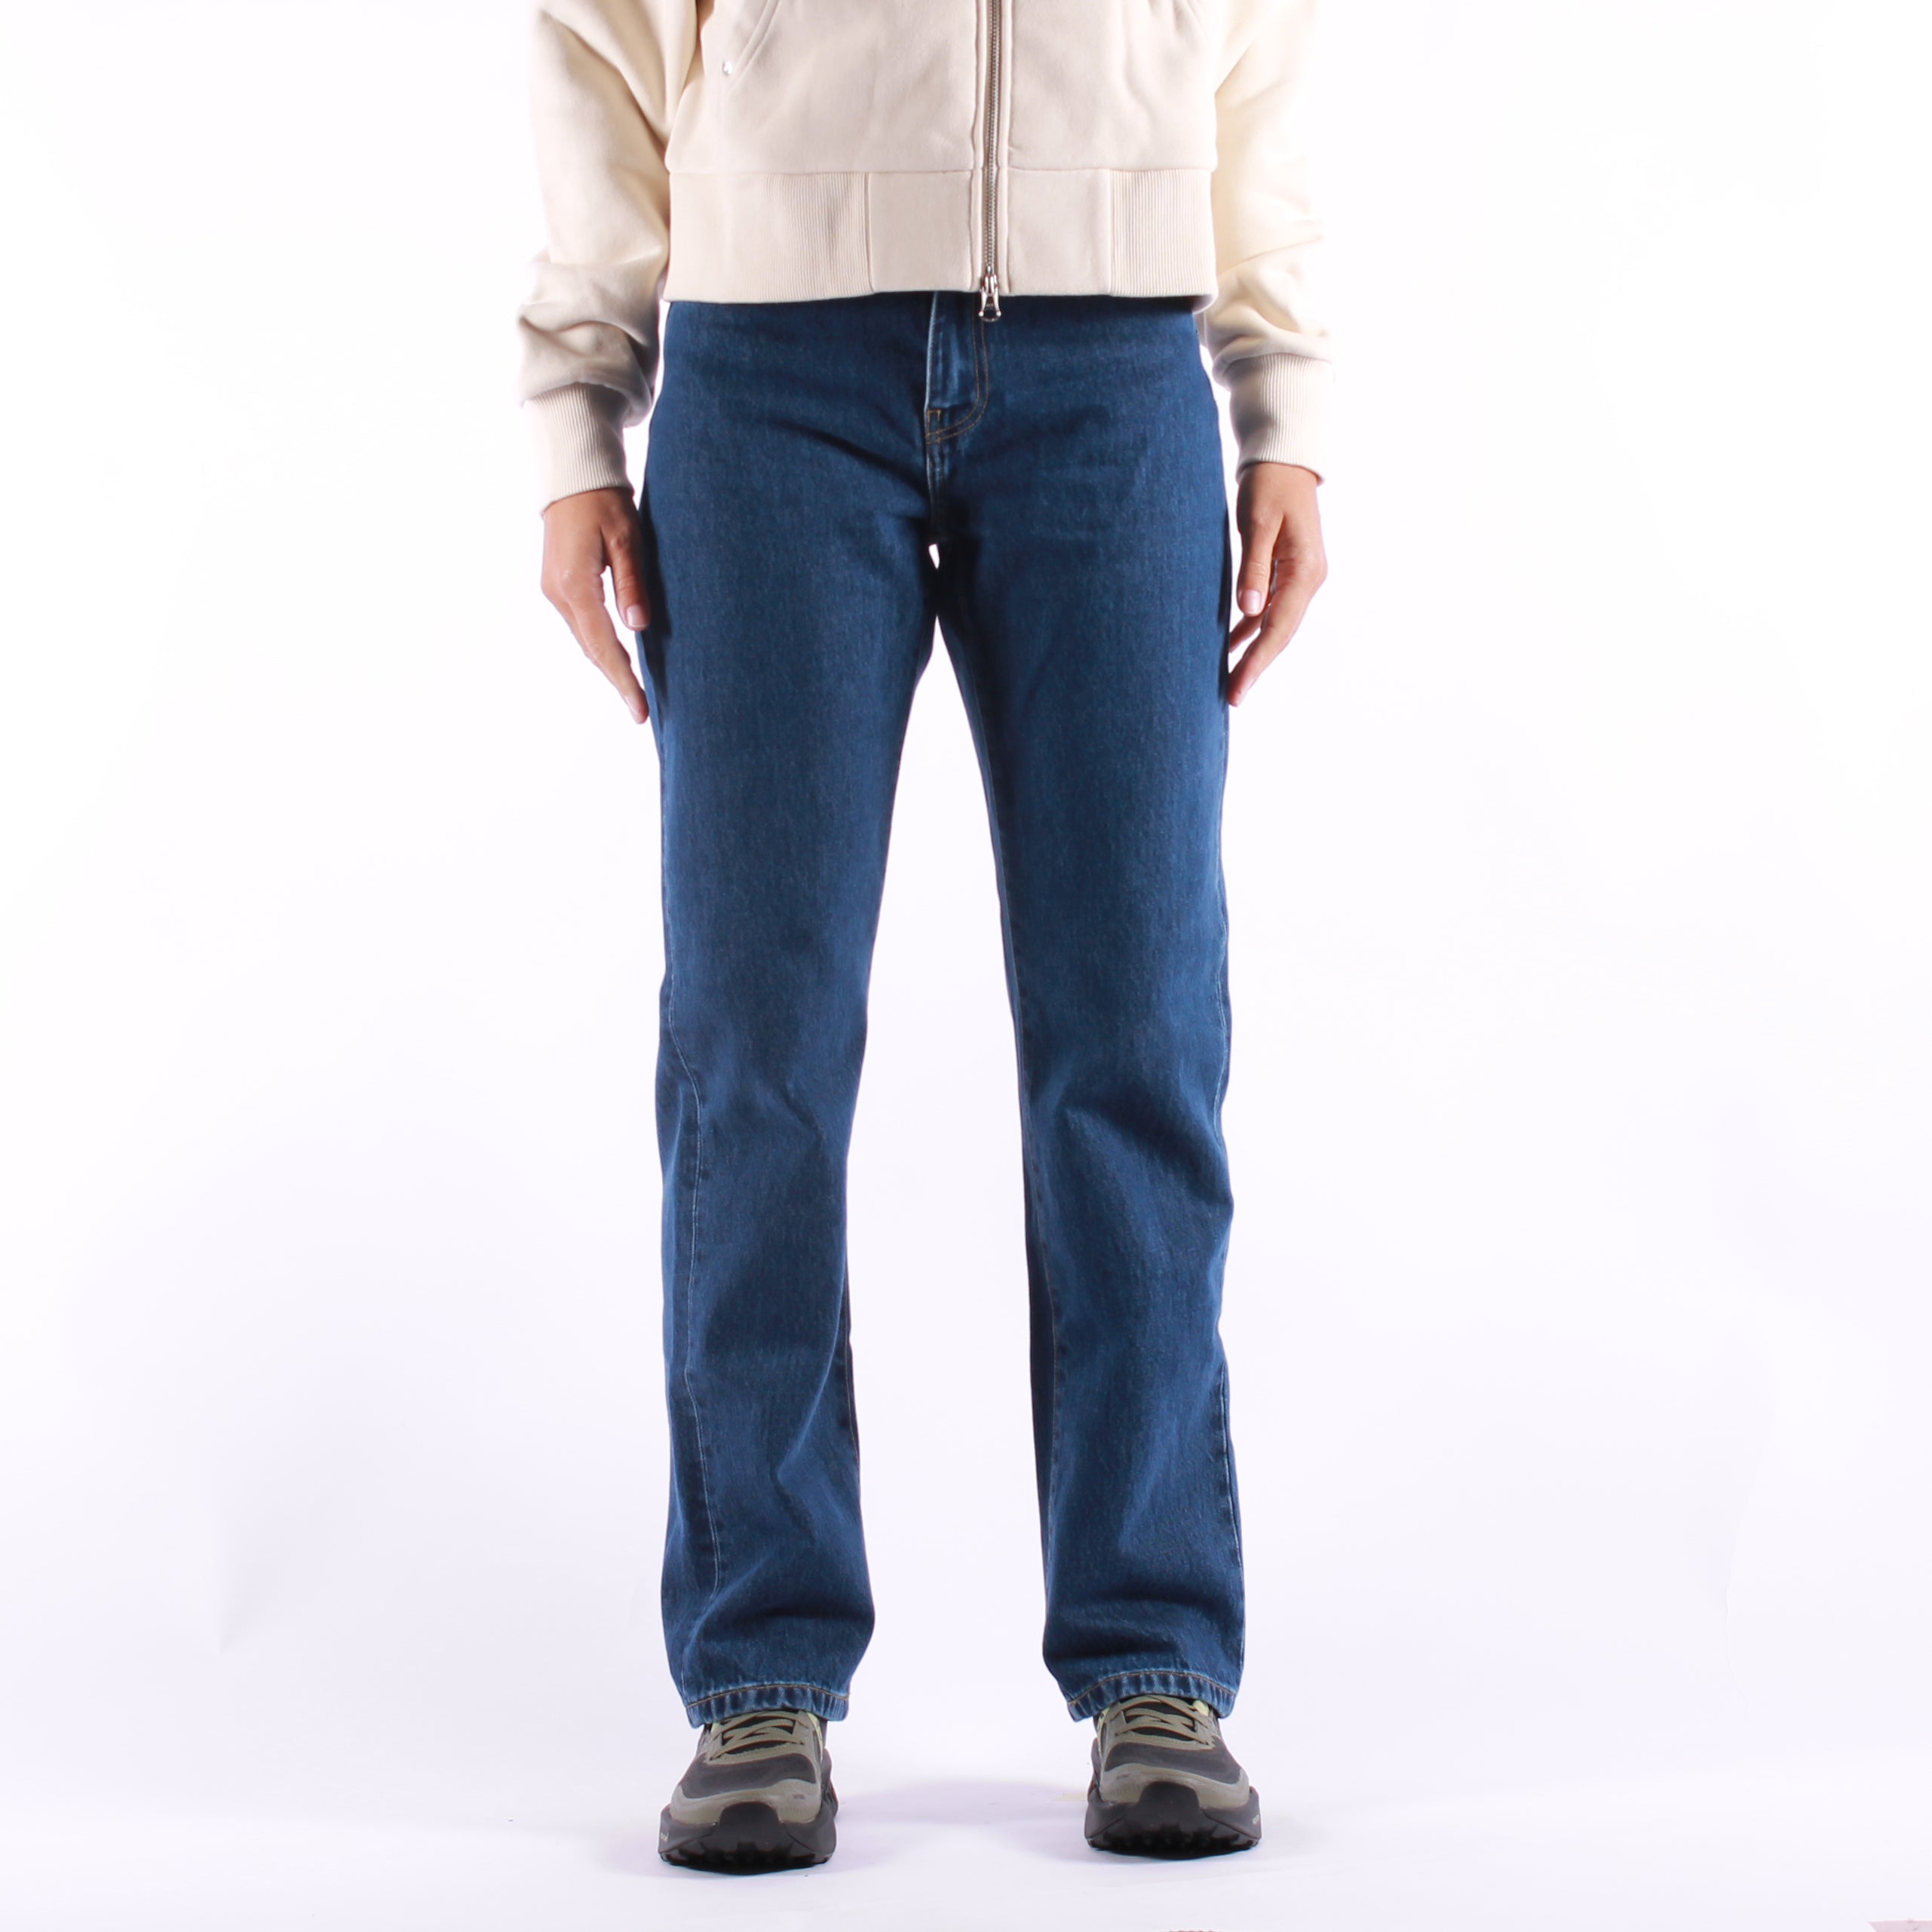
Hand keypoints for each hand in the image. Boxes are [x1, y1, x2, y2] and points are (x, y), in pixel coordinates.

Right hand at [540, 486, 651, 722]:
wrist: (571, 479)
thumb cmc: (604, 502)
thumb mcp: (627, 538)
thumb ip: (632, 583)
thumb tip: (638, 627)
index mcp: (575, 583)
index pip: (602, 643)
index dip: (622, 678)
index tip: (639, 708)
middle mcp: (558, 593)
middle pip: (591, 648)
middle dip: (617, 680)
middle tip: (640, 712)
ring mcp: (554, 591)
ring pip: (584, 640)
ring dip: (607, 666)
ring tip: (632, 693)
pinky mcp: (557, 587)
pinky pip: (581, 626)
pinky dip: (599, 646)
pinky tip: (616, 661)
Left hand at [1226, 461, 1326, 706]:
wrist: (1285, 460)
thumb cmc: (1269, 485)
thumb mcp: (1258, 523)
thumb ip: (1253, 567)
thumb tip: (1250, 611)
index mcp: (1305, 571)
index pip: (1278, 627)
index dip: (1258, 660)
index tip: (1239, 687)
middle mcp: (1308, 579)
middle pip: (1280, 633)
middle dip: (1256, 665)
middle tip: (1232, 697)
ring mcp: (1299, 577)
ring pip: (1275, 625)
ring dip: (1253, 652)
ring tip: (1230, 681)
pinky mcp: (1287, 572)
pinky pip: (1269, 609)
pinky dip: (1251, 628)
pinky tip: (1232, 646)